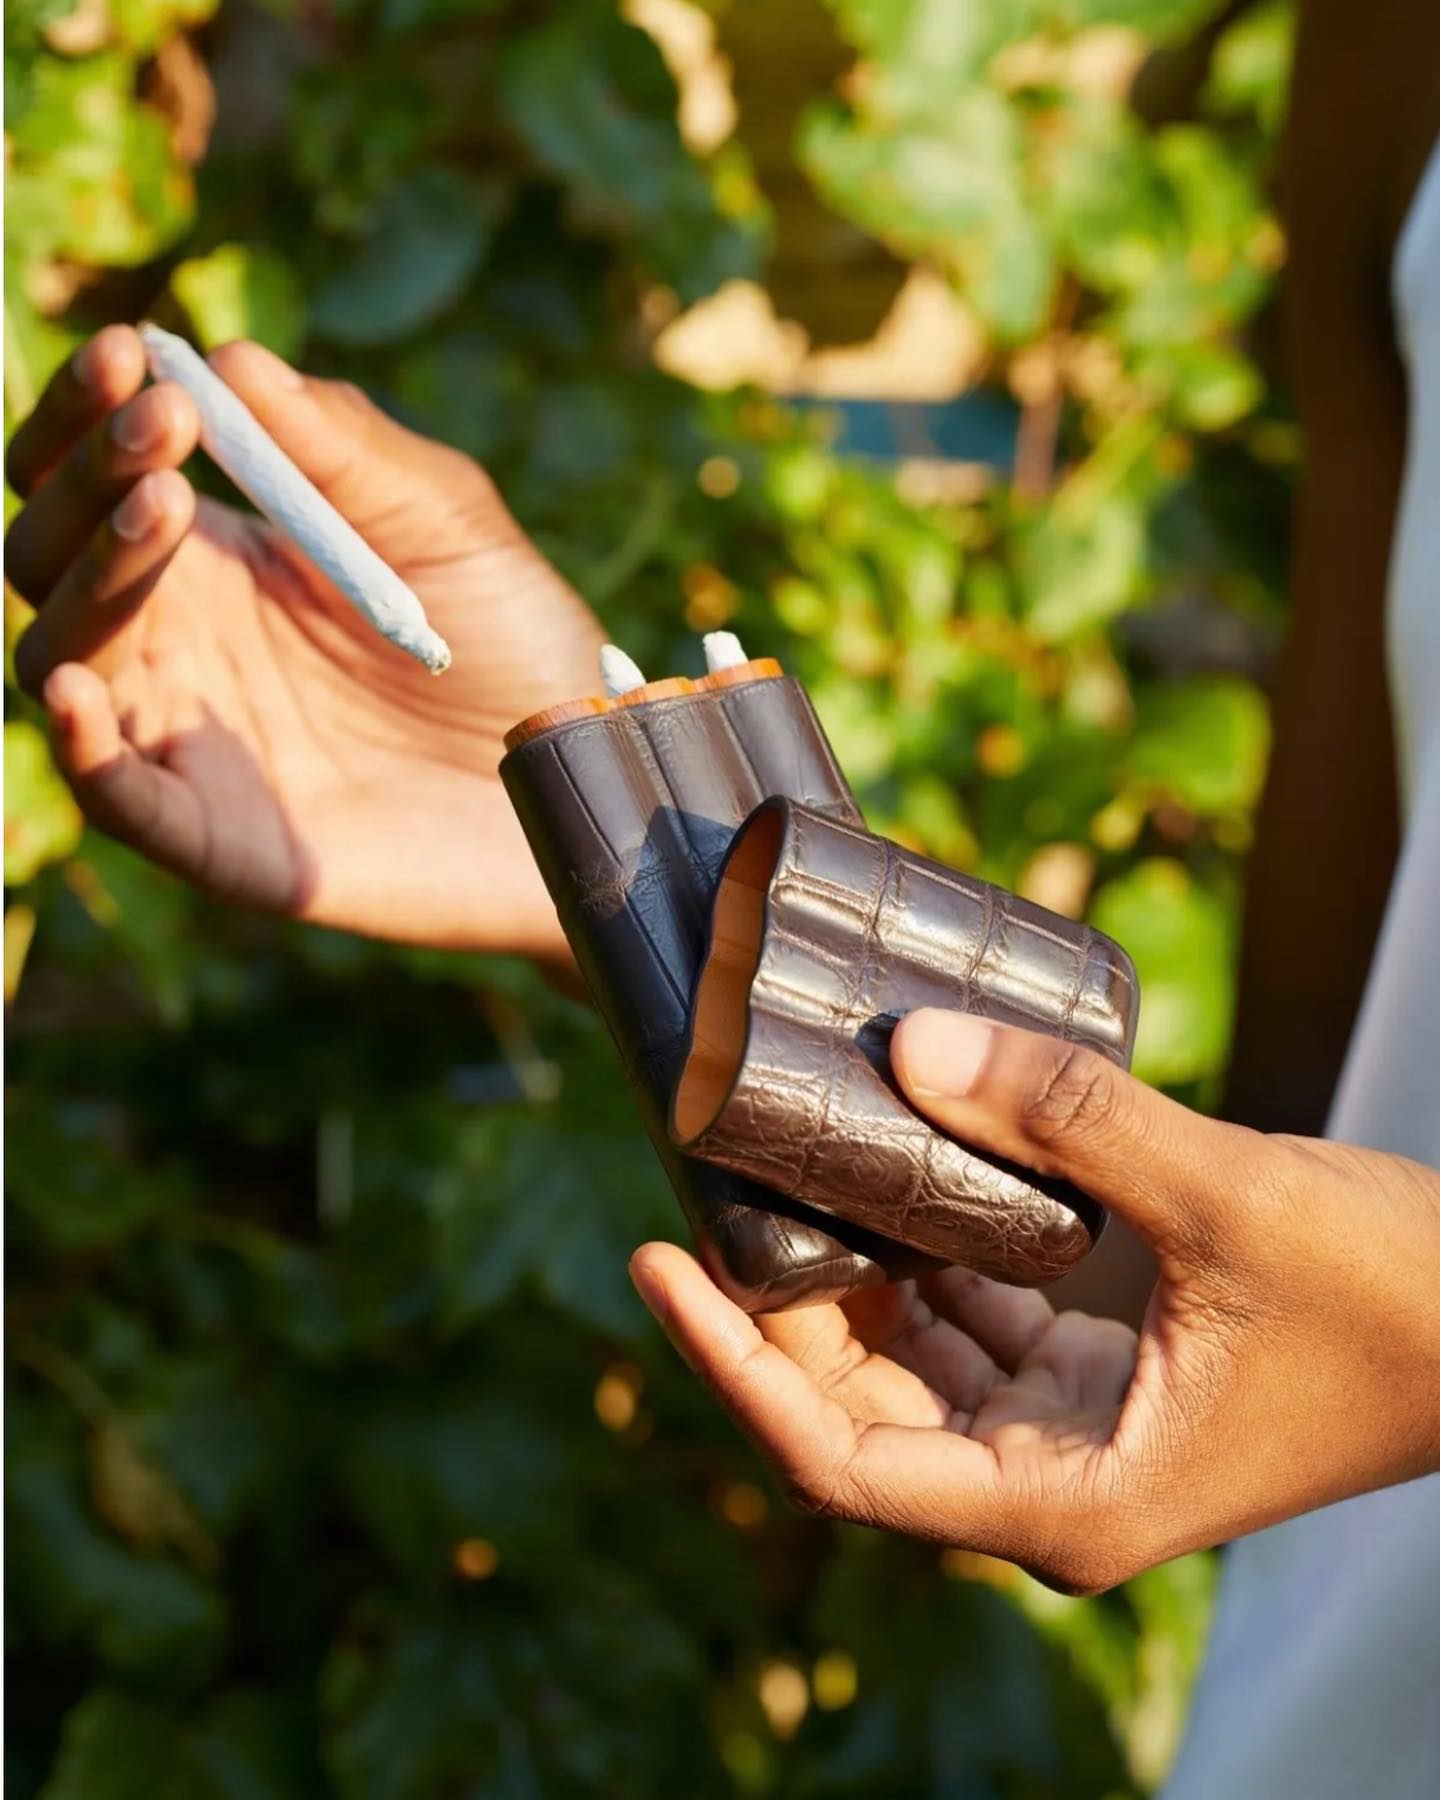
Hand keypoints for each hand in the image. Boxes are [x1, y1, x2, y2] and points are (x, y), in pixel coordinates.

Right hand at [6, 326, 603, 959]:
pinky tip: (76, 686)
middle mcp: (182, 641)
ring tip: (163, 507)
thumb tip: (231, 358)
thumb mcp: (447, 525)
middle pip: (52, 550)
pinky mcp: (215, 834)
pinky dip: (78, 747)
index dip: (91, 410)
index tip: (130, 347)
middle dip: (85, 473)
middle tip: (161, 422)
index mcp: (226, 559)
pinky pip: (113, 795)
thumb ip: (347, 450)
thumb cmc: (516, 648)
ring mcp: (188, 736)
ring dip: (89, 575)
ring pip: (63, 654)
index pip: (101, 474)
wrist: (575, 778)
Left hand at [630, 1010, 1439, 1591]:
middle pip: (855, 1408)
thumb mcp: (1229, 1200)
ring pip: (907, 1363)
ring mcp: (1070, 1430)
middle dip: (774, 1303)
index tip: (654, 1267)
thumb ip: (1067, 1121)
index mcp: (1062, 1501)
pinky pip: (969, 1323)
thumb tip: (909, 1045)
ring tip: (775, 1157)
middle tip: (706, 1177)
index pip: (838, 1460)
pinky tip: (889, 1163)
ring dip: (844, 1271)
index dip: (732, 1366)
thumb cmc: (1398, 1303)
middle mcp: (1049, 1483)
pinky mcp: (1098, 1374)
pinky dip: (920, 1253)